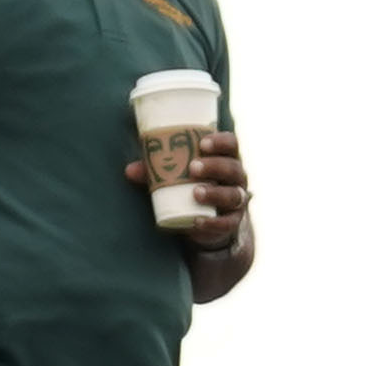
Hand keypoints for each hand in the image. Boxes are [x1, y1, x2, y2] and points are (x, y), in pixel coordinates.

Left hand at [130, 124, 251, 249]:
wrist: (205, 220)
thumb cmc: (190, 185)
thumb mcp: (174, 174)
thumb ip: (154, 170)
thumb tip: (129, 171)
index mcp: (225, 158)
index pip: (231, 144)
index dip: (221, 141)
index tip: (202, 143)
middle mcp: (236, 178)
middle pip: (233, 168)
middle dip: (215, 166)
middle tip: (193, 167)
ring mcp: (236, 201)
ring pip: (233, 195)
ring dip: (216, 193)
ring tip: (196, 193)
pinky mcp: (231, 223)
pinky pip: (227, 223)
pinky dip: (213, 223)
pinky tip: (198, 221)